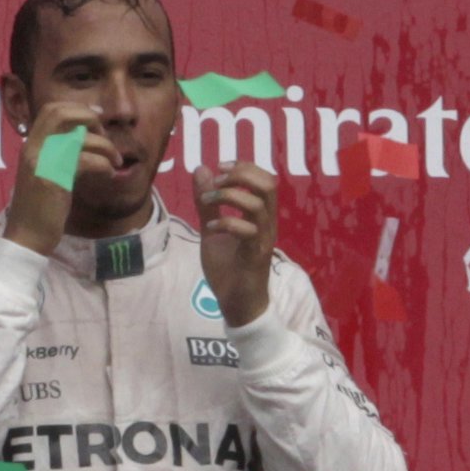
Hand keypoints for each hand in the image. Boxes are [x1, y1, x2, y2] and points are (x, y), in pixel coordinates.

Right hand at [5, 98, 116, 255]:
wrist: (27, 237)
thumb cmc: (42, 209)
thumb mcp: (50, 175)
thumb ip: (61, 156)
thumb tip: (86, 140)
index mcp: (31, 145)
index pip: (52, 109)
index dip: (79, 110)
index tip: (97, 123)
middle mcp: (32, 148)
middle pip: (61, 112)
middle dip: (90, 119)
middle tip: (105, 138)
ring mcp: (40, 162)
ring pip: (78, 136)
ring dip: (105, 145)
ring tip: (115, 162)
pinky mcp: (52, 180)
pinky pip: (85, 160)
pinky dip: (104, 164)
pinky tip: (109, 175)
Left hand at [193, 163, 276, 328]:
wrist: (237, 303)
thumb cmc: (229, 269)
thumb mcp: (212, 230)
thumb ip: (208, 203)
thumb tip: (202, 170)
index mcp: (260, 216)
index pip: (264, 179)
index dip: (243, 167)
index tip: (219, 168)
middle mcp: (267, 224)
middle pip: (268, 185)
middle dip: (240, 175)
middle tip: (217, 181)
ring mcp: (263, 239)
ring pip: (257, 205)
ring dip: (228, 196)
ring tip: (208, 202)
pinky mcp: (256, 255)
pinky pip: (247, 231)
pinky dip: (225, 224)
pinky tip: (210, 230)